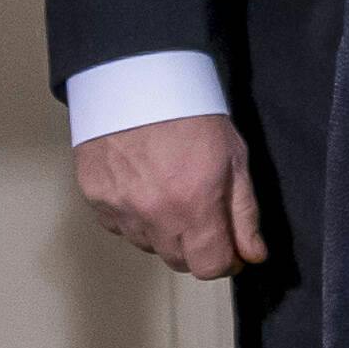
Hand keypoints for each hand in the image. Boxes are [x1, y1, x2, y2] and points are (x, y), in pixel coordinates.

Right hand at [75, 115, 264, 281]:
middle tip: (203, 215)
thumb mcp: (234, 158)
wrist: (136, 80)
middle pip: (179, 261)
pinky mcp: (95, 197)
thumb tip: (253, 255)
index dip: (226, 261)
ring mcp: (120, 208)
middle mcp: (153, 214)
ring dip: (164, 232)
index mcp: (194, 206)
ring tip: (171, 193)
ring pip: (149, 245)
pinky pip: (120, 227)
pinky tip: (144, 188)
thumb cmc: (191, 113)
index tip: (232, 250)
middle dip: (197, 247)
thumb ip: (244, 214)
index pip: (209, 267)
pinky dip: (135, 218)